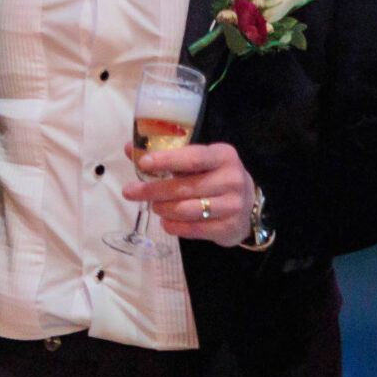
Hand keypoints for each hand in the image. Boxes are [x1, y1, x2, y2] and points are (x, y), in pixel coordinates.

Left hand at [121, 141, 256, 247]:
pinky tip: (166, 221)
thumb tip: (129, 148)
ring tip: (154, 206)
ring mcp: (232, 205)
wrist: (247, 205)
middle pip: (184, 187)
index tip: (143, 164)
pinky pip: (193, 229)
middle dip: (152, 190)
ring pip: (186, 209)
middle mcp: (231, 179)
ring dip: (162, 208)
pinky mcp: (228, 227)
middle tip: (130, 192)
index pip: (193, 158)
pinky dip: (173, 226)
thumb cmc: (215, 177)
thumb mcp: (199, 161)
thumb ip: (167, 155)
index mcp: (223, 156)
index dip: (166, 160)